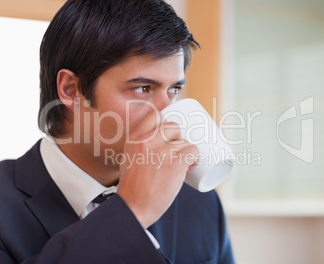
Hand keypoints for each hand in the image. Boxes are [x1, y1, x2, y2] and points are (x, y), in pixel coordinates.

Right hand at [116, 109, 197, 228]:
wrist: (133, 207)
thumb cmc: (132, 186)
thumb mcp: (129, 158)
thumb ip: (140, 146)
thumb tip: (160, 139)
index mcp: (134, 139)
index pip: (154, 115)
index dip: (166, 119)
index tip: (170, 130)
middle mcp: (147, 141)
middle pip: (173, 126)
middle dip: (178, 138)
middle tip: (176, 152)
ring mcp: (161, 152)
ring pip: (184, 141)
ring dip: (186, 152)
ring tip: (182, 165)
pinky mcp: (175, 164)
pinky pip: (193, 151)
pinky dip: (195, 159)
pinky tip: (191, 165)